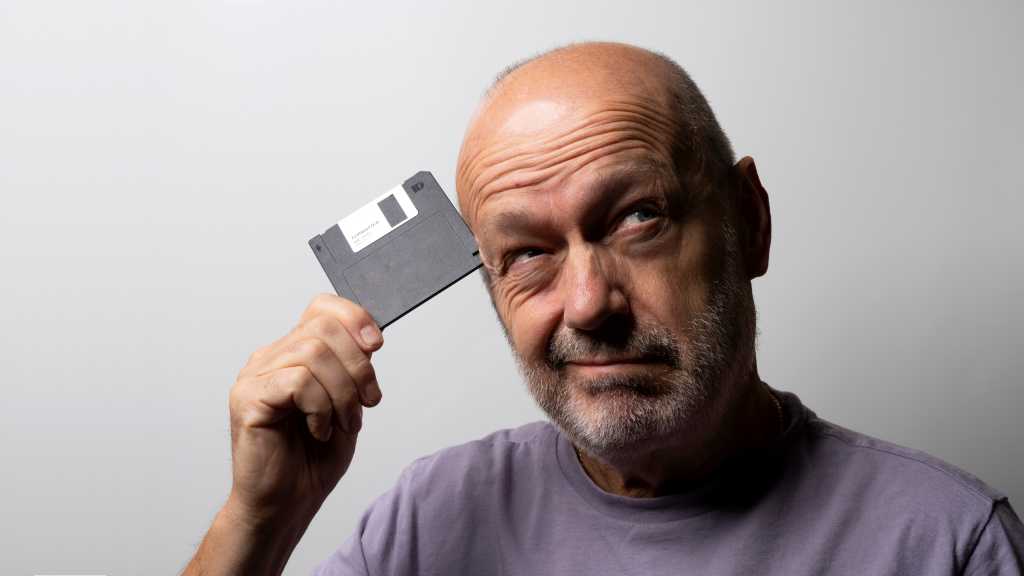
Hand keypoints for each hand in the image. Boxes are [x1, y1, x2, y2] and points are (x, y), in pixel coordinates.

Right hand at [225, 293, 383, 526]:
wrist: (286, 504)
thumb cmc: (312, 458)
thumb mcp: (346, 402)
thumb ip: (351, 366)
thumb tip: (368, 337)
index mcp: (292, 353)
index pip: (322, 308)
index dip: (354, 317)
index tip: (377, 344)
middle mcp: (270, 358)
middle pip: (323, 327)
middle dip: (358, 365)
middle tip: (367, 403)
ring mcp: (254, 377)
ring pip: (313, 352)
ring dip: (342, 392)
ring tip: (343, 423)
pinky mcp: (248, 399)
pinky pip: (298, 380)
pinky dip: (320, 407)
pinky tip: (318, 430)